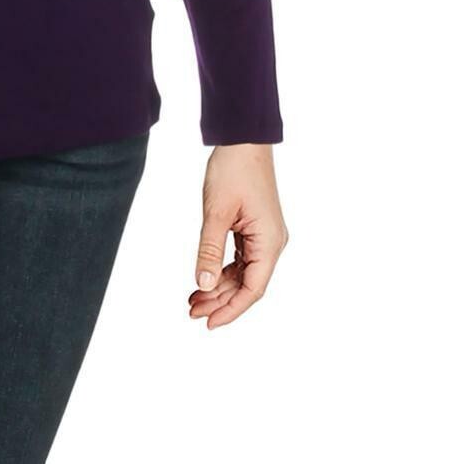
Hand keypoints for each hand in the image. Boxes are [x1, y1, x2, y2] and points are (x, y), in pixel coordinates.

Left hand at [189, 143, 286, 327]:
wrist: (243, 140)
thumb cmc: (233, 170)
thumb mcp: (216, 212)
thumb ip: (210, 249)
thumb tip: (204, 285)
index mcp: (270, 243)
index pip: (252, 290)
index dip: (231, 309)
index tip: (208, 323)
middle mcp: (272, 243)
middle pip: (247, 284)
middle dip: (220, 300)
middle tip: (191, 312)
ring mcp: (264, 236)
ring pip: (242, 272)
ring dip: (219, 287)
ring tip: (193, 300)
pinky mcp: (254, 228)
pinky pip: (240, 258)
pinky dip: (222, 270)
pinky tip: (204, 278)